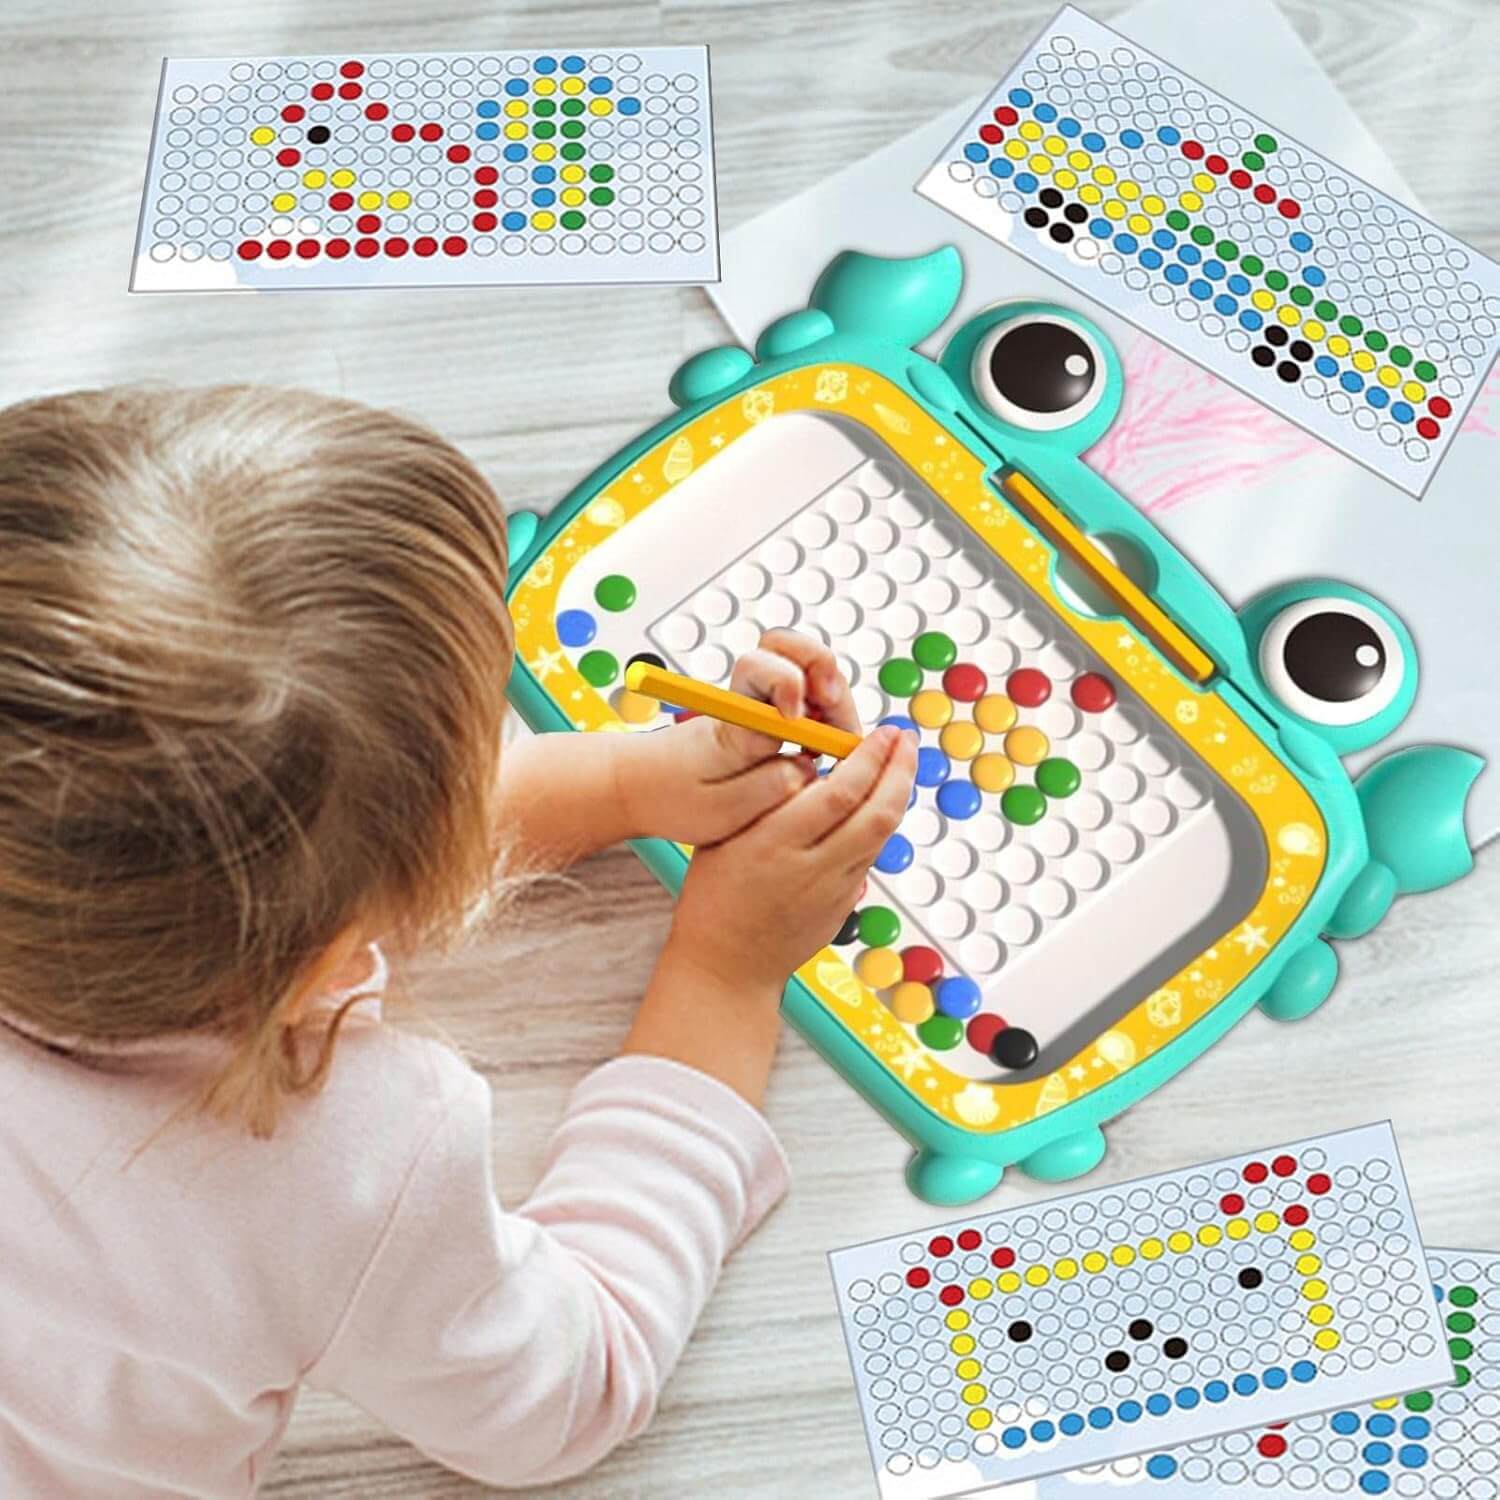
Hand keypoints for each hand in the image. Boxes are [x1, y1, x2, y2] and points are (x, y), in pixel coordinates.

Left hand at [616, 629, 862, 846]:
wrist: (639, 786)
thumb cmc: (672, 797)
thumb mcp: (720, 811)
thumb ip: (769, 787)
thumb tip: (807, 765)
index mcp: (732, 720)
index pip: (757, 669)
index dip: (785, 681)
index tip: (795, 716)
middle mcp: (746, 699)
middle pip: (788, 648)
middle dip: (824, 670)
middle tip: (833, 709)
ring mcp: (760, 700)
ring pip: (805, 666)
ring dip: (834, 694)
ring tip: (837, 738)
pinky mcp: (769, 713)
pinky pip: (809, 694)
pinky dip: (830, 713)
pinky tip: (828, 745)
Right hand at [665, 723, 916, 992]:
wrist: (725, 968)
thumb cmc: (714, 896)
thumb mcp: (725, 837)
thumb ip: (767, 801)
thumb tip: (814, 767)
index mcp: (773, 844)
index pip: (838, 794)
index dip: (868, 758)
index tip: (881, 733)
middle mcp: (810, 869)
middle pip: (876, 813)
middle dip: (899, 770)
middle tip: (904, 739)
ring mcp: (833, 892)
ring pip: (881, 835)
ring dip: (897, 794)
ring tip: (900, 763)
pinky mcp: (843, 908)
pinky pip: (871, 857)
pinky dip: (881, 823)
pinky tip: (880, 801)